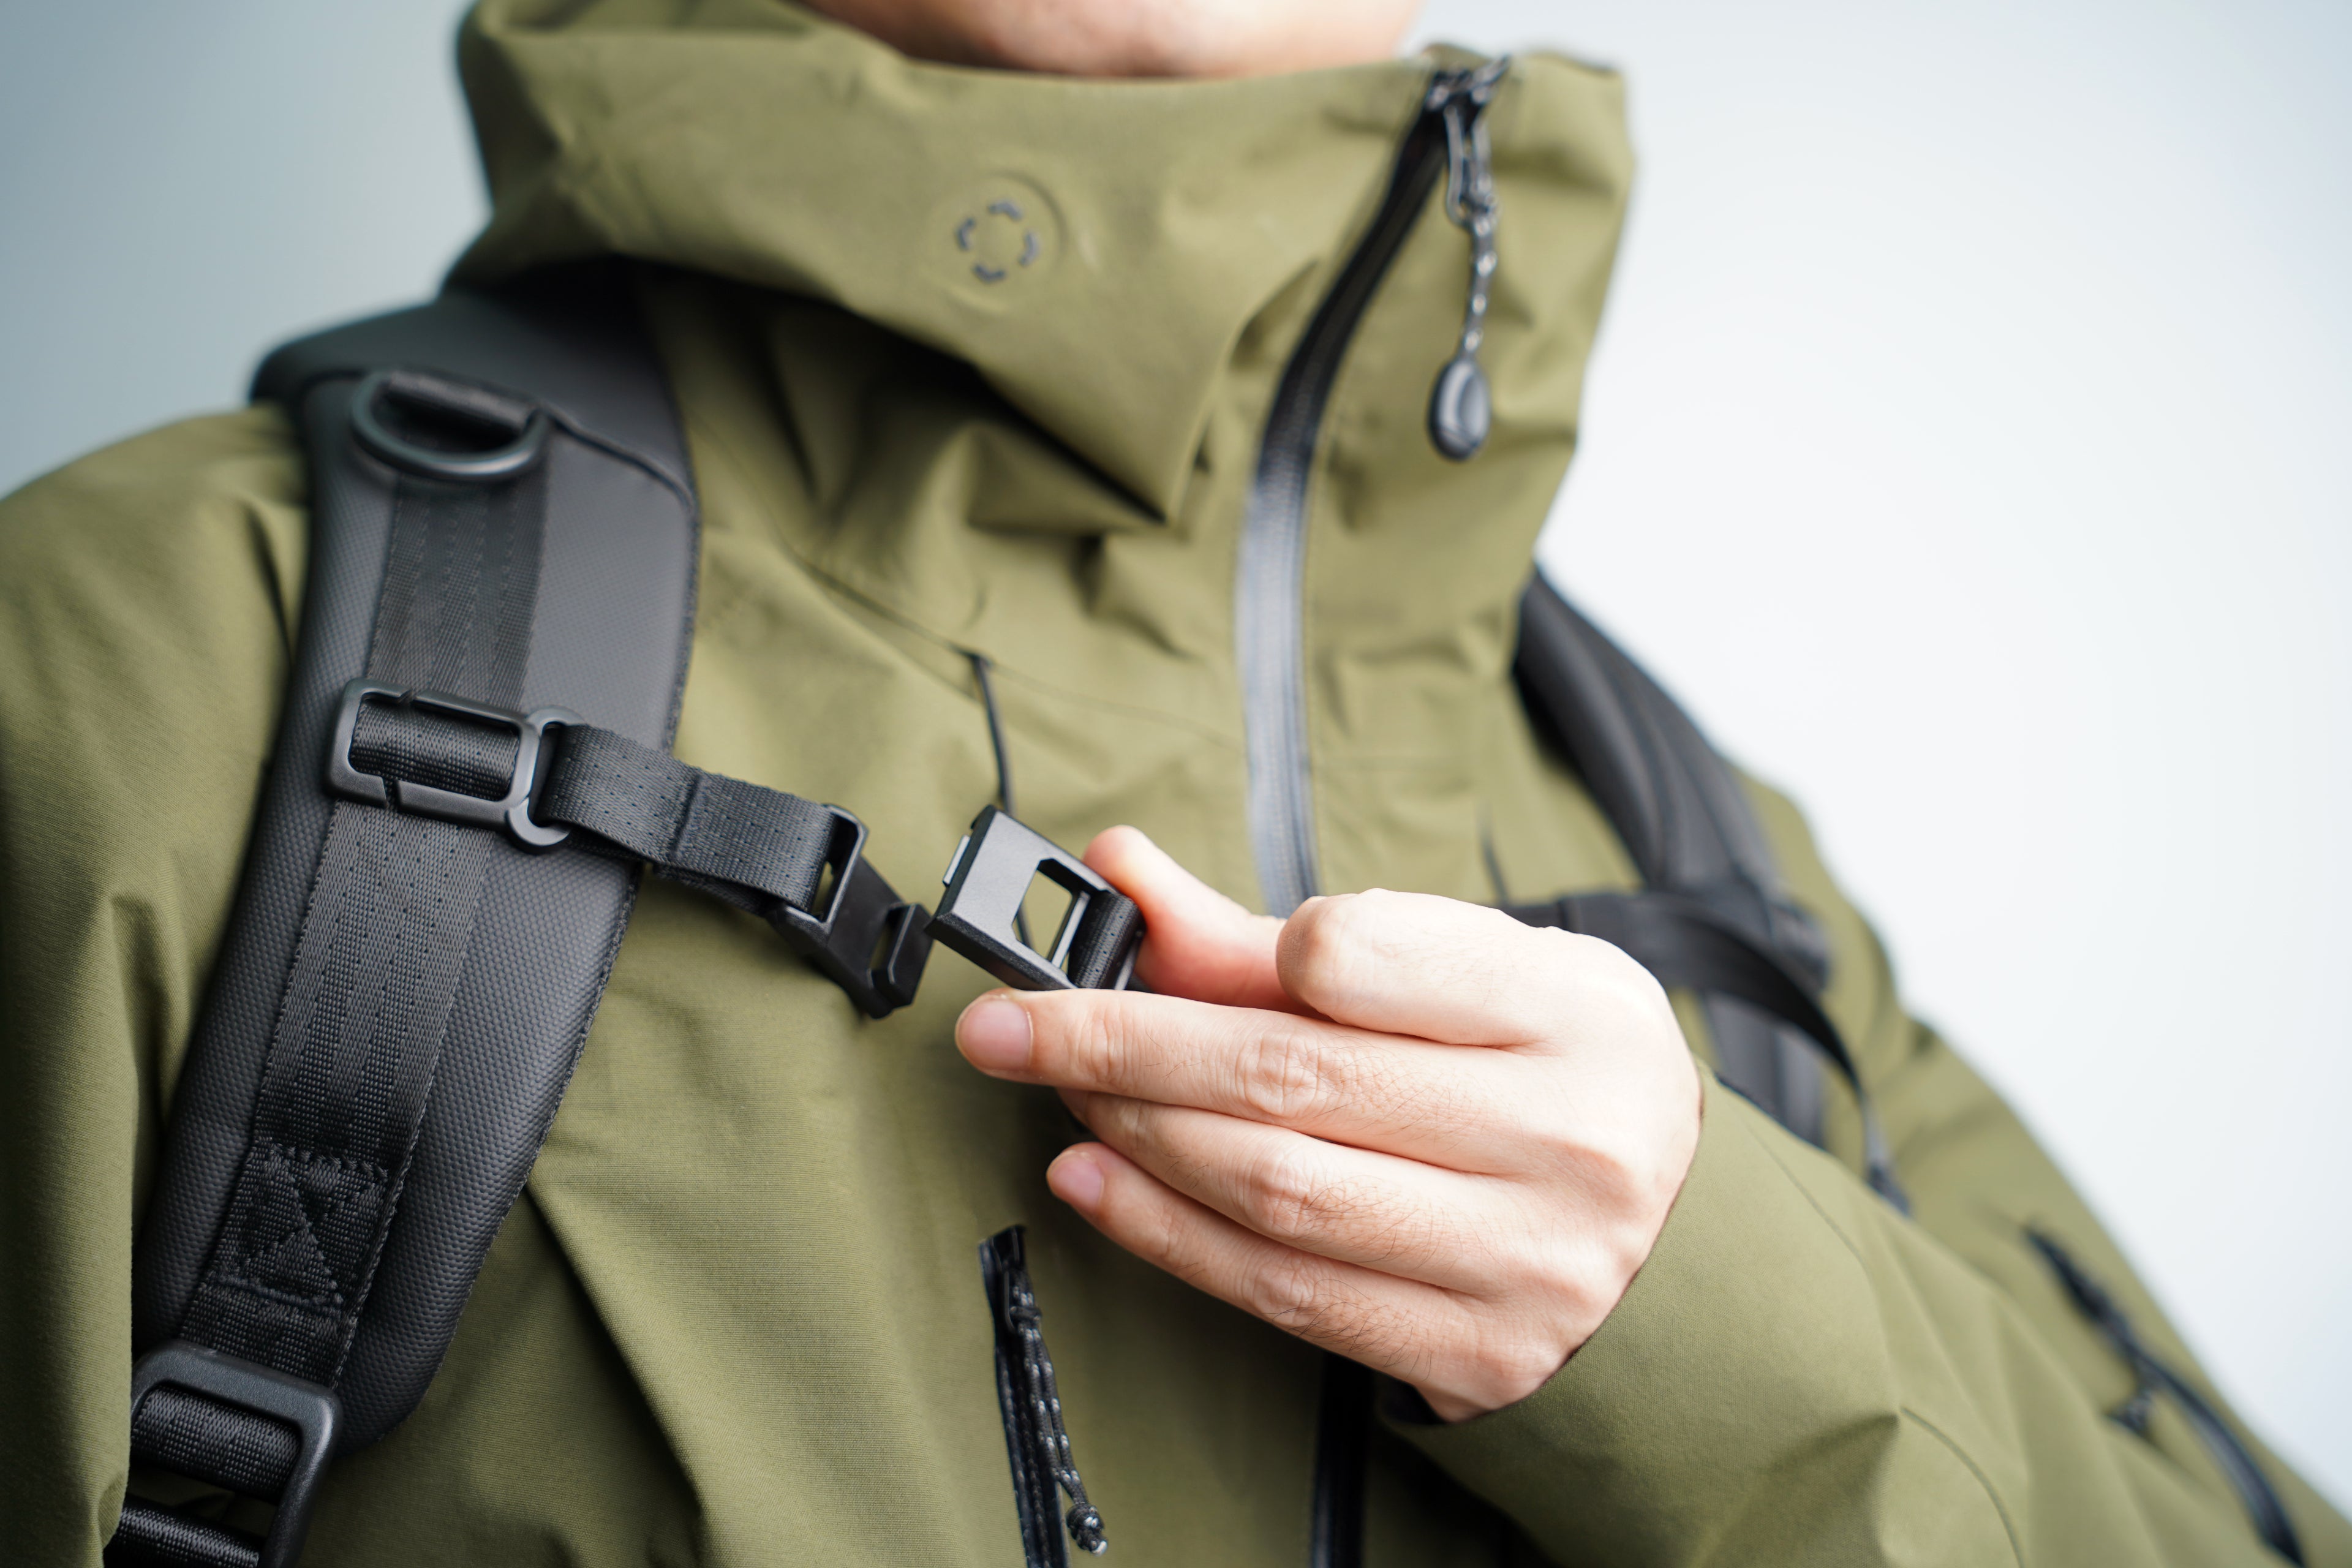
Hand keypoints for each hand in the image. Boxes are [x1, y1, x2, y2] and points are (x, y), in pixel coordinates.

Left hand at [954, 828, 1702, 1421]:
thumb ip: (1282, 932)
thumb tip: (1119, 876)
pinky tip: (1090, 1180)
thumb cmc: (1547, 1069)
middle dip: (1118, 1041)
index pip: (1368, 957)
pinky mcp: (1474, 1351)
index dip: (1239, 949)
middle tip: (1012, 1020)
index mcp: (1572, 1012)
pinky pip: (1283, 1294)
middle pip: (1291, 1078)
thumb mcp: (1465, 967)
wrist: (1673, 1235)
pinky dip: (1164, 1232)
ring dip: (1132, 1135)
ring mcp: (1524, 1259)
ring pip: (1277, 1191)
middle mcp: (1564, 1138)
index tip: (1154, 936)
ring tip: (1057, 1090)